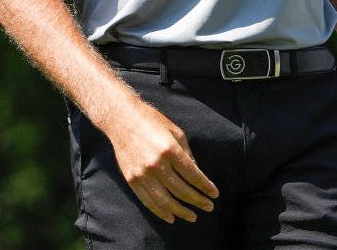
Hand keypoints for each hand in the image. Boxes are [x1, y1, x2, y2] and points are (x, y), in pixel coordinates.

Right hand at [103, 101, 218, 223]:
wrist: (121, 119)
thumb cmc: (152, 121)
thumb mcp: (176, 132)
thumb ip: (187, 154)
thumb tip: (197, 175)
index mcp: (170, 149)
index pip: (192, 174)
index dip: (205, 186)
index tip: (215, 194)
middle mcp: (156, 164)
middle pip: (181, 190)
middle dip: (198, 200)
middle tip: (209, 207)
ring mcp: (142, 174)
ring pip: (165, 201)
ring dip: (181, 211)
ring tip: (193, 216)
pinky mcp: (132, 180)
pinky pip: (148, 201)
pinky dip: (161, 212)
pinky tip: (171, 217)